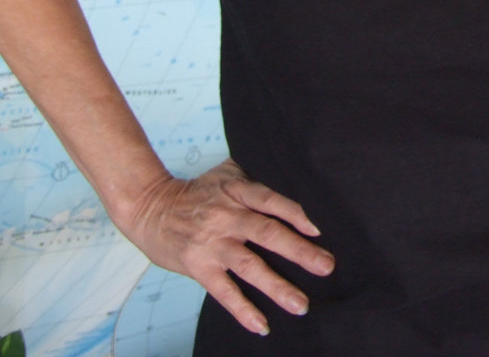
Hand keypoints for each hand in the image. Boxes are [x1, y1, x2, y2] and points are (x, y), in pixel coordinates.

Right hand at [115, 158, 334, 335]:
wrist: (151, 207)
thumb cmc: (197, 192)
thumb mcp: (225, 174)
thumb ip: (255, 180)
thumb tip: (294, 180)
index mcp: (237, 191)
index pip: (271, 200)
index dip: (295, 214)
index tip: (318, 230)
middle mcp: (227, 216)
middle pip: (267, 233)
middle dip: (299, 252)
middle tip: (326, 266)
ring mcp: (212, 243)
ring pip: (250, 266)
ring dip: (278, 287)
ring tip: (301, 304)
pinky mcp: (199, 267)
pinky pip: (224, 291)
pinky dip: (243, 309)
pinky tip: (262, 324)